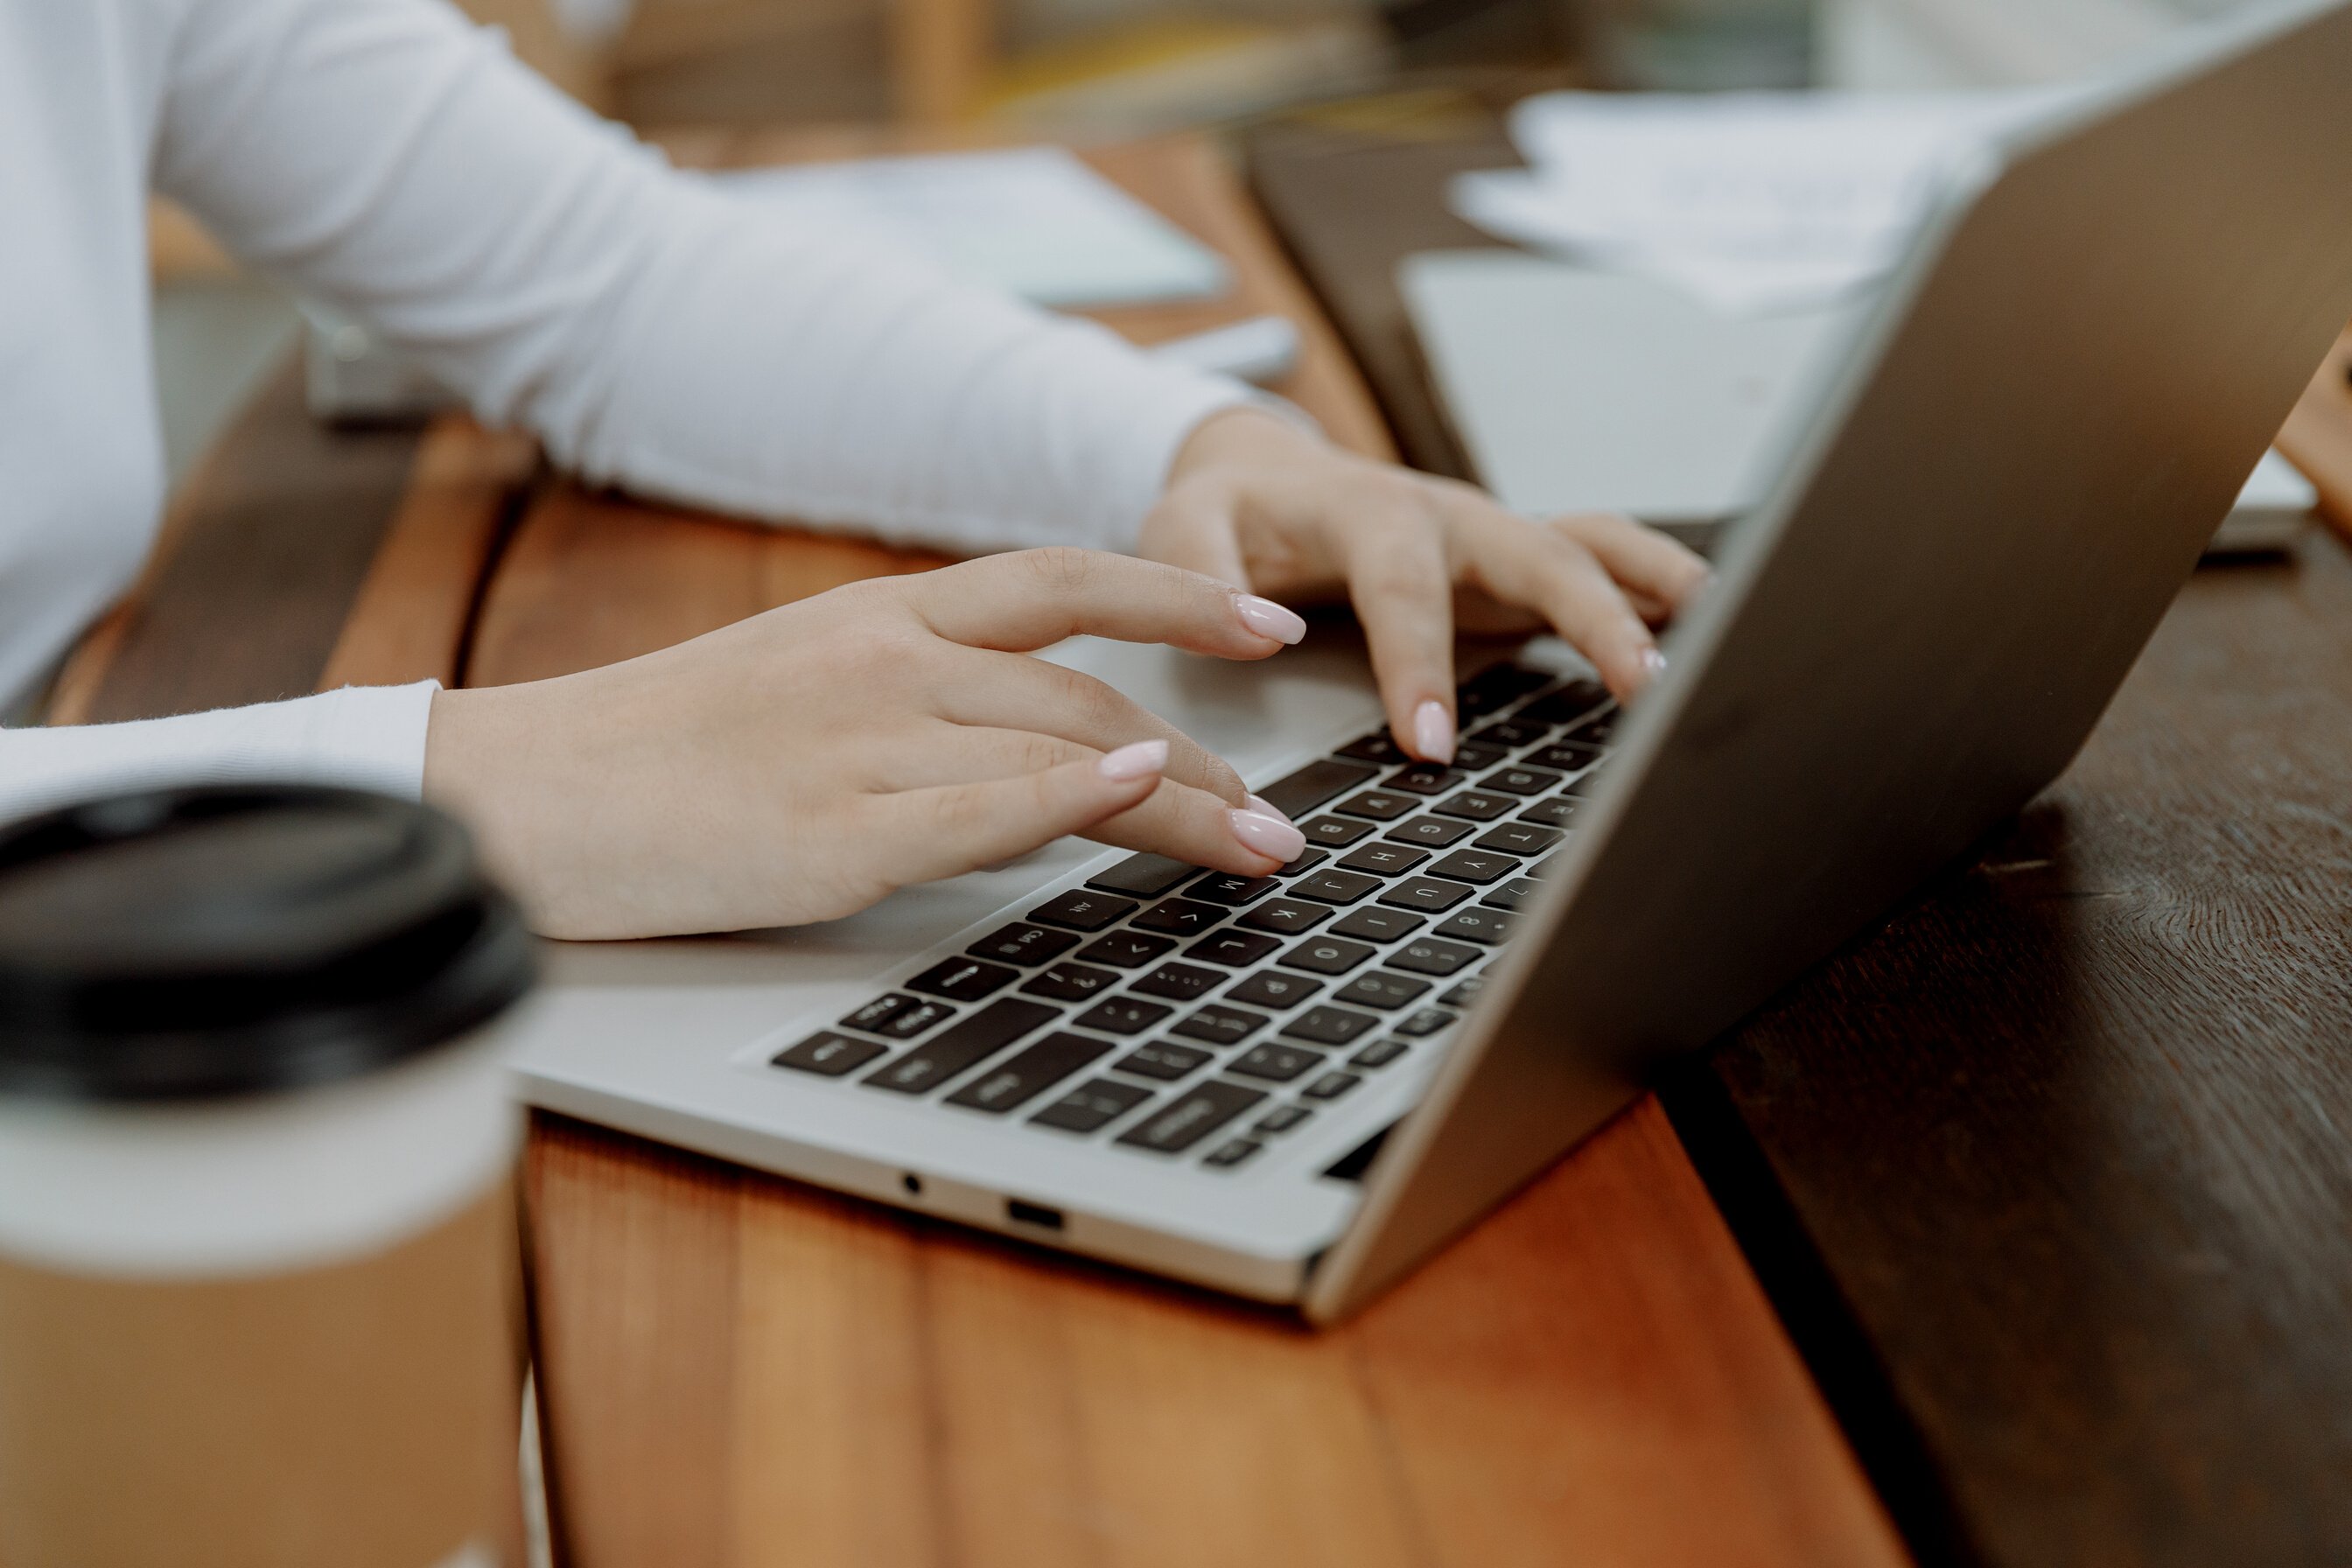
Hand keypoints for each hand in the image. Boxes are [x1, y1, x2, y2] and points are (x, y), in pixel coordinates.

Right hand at [422, 548, 1312, 938]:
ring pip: (1064, 752)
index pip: (1062, 582)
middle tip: (1279, 815)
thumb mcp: (798, 677)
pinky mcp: (831, 836)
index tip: (1264, 627)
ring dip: (1186, 804)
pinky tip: (1147, 793)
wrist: (521, 797)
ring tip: (1261, 848)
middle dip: (1208, 758)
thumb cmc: (658, 749)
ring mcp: (861, 745)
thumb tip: (1036, 729)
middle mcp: (885, 661)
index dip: (1177, 597)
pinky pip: (980, 807)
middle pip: (1091, 691)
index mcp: (878, 614)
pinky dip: (1074, 794)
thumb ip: (915, 686)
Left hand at [1142, 408, 1710, 761]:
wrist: (1264, 473)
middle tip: (1639, 687)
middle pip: (1536, 554)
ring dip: (1651, 588)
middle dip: (1593, 616)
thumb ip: (1199, 571)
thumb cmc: (1228, 511)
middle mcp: (1447, 516)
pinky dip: (1653, 586)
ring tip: (1720, 634)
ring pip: (1588, 545)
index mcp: (1367, 512)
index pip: (1402, 588)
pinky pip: (1597, 562)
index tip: (1429, 744)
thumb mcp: (1181, 527)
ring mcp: (1492, 536)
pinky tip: (1707, 625)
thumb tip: (1255, 630)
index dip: (1418, 663)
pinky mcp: (1515, 563)